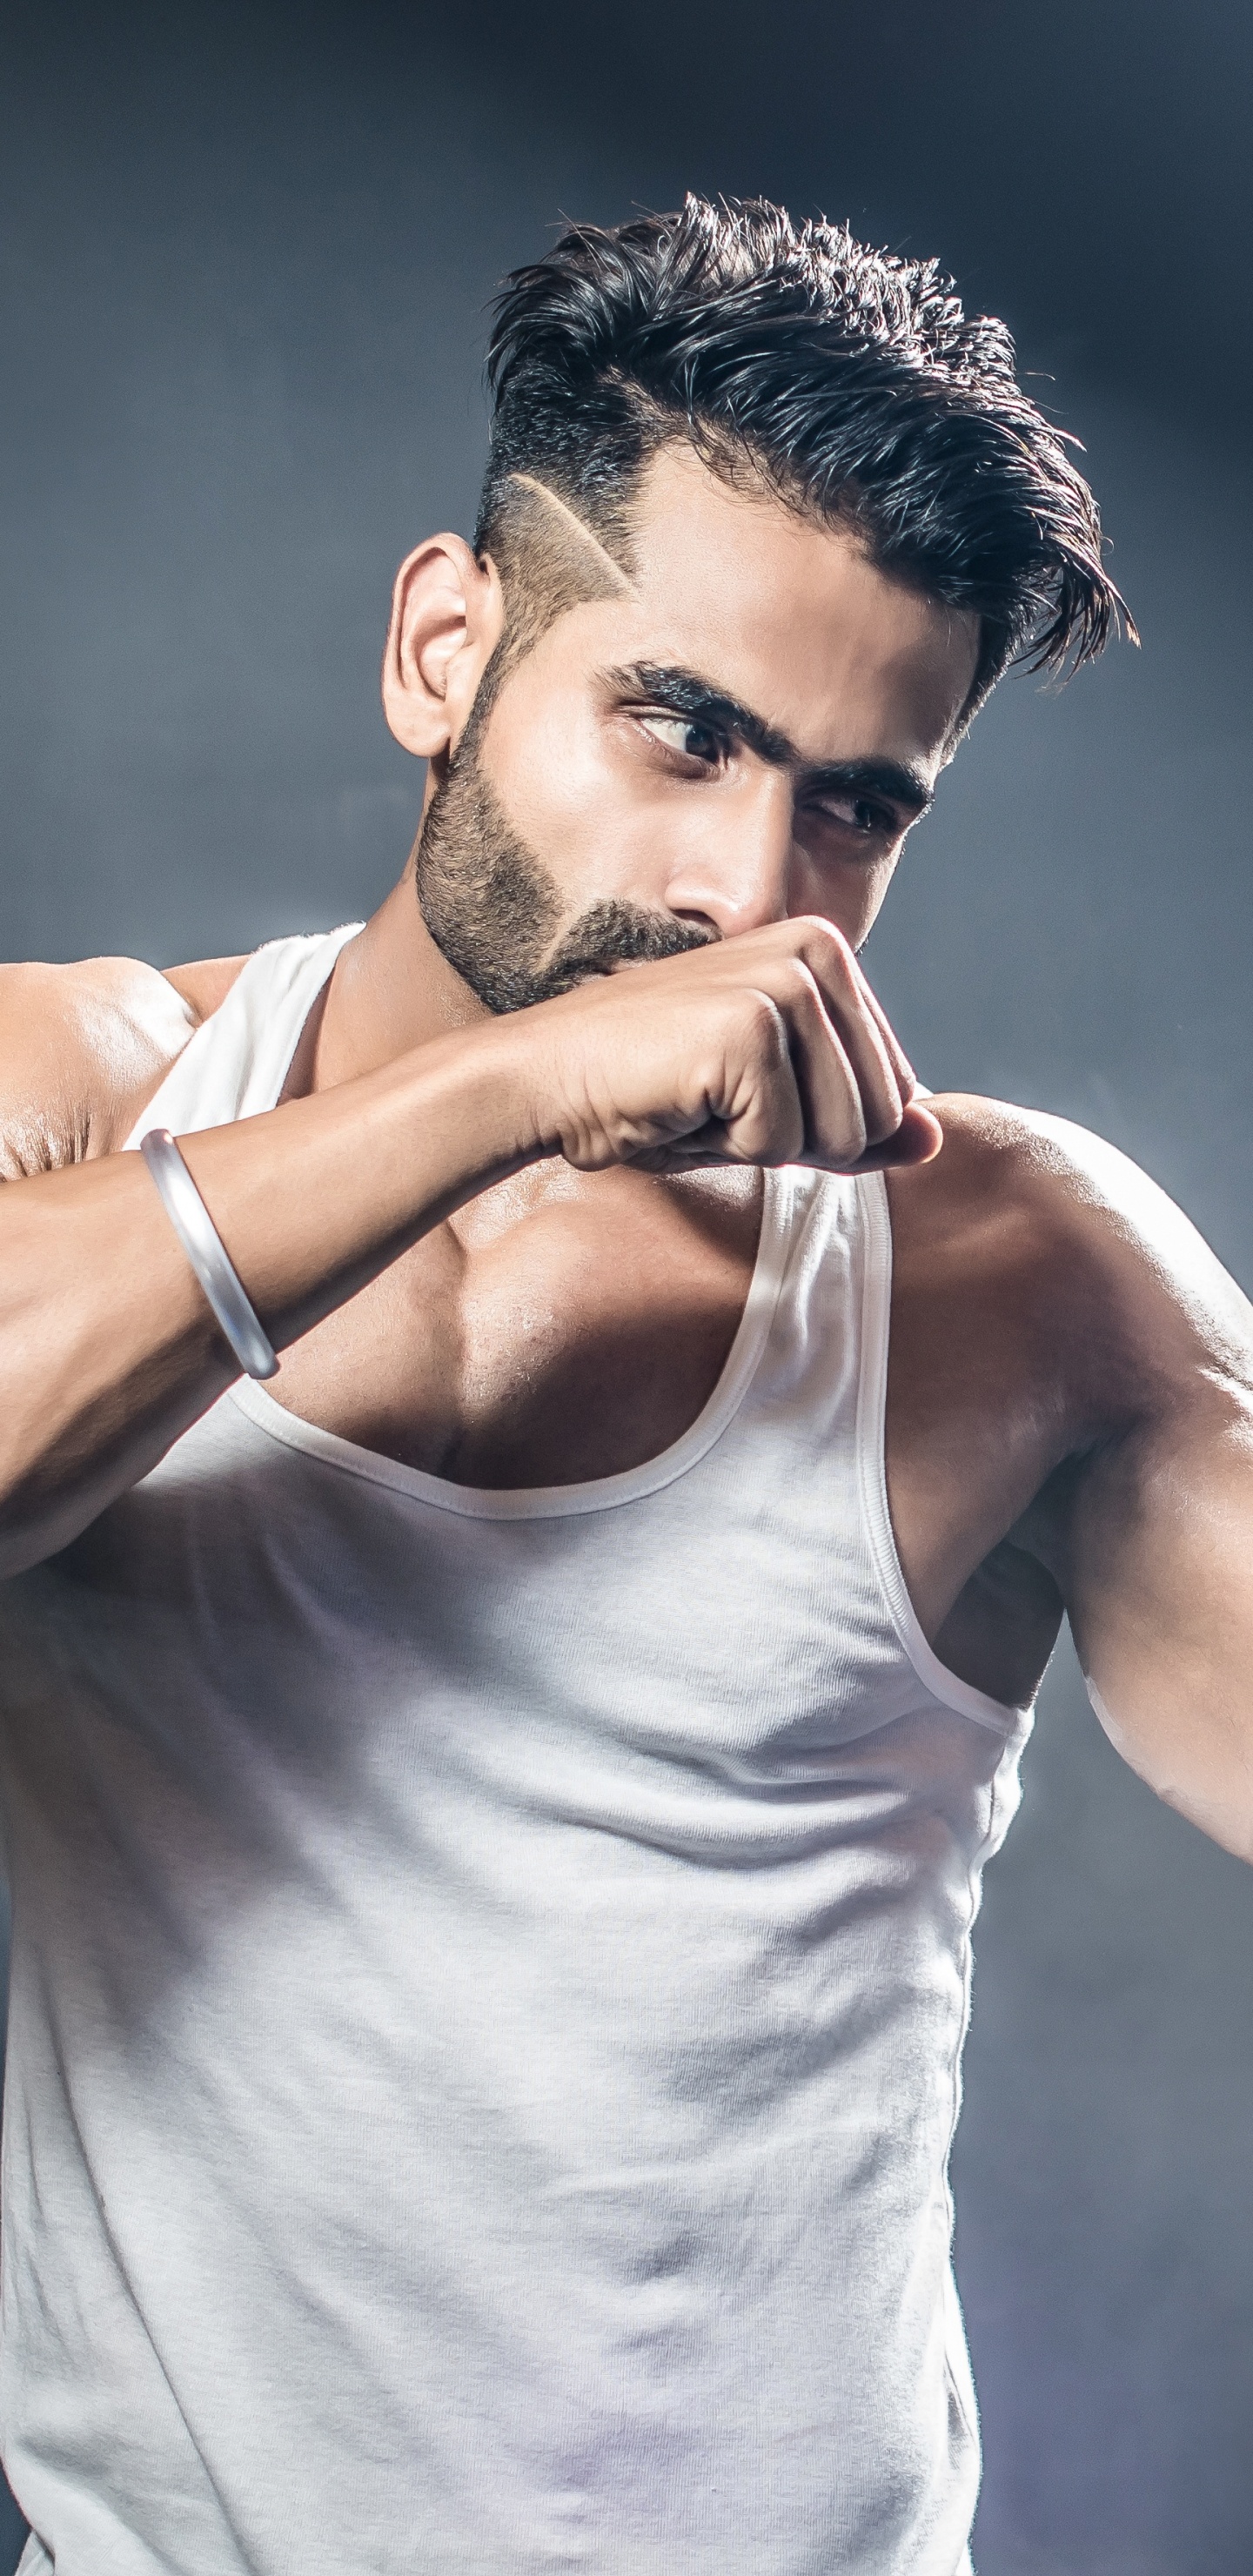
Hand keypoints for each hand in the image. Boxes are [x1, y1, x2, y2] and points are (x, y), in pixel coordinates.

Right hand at [514, 917, 942, 1175]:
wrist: (549, 1081)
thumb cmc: (654, 1095)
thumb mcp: (774, 1114)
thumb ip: (859, 1124)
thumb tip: (935, 1140)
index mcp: (828, 953)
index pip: (895, 1090)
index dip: (819, 1125)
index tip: (742, 1090)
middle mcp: (818, 952)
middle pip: (879, 1115)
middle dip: (798, 1139)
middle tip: (716, 1100)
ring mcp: (786, 985)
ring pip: (842, 1134)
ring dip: (764, 1145)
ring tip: (700, 1099)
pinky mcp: (751, 1029)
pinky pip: (782, 1143)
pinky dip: (727, 1148)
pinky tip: (679, 1102)